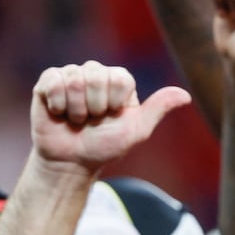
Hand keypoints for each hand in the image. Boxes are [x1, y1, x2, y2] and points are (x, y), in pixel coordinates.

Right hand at [31, 61, 190, 171]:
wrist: (72, 161)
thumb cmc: (105, 146)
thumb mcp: (136, 131)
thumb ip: (158, 109)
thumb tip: (186, 95)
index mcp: (119, 81)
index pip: (120, 78)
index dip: (114, 103)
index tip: (111, 116)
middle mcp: (96, 73)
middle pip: (96, 76)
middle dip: (94, 107)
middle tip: (91, 120)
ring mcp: (71, 75)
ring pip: (74, 80)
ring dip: (75, 109)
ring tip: (76, 119)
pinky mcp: (49, 81)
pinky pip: (53, 81)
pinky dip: (57, 104)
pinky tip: (59, 113)